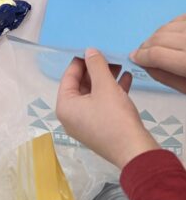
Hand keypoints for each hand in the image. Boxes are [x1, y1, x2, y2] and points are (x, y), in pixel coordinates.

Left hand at [56, 48, 158, 168]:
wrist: (135, 151)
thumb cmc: (114, 117)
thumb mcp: (105, 86)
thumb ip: (96, 65)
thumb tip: (89, 51)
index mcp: (65, 106)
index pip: (68, 77)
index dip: (80, 61)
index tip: (92, 49)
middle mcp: (71, 117)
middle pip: (81, 86)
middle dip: (95, 70)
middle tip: (109, 56)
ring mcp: (86, 124)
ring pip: (94, 94)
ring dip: (106, 79)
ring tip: (120, 65)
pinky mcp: (101, 128)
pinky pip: (103, 104)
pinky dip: (113, 92)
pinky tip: (127, 78)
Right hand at [131, 15, 185, 93]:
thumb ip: (166, 77)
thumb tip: (145, 65)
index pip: (157, 55)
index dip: (141, 57)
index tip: (134, 59)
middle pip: (159, 39)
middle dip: (146, 47)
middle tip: (142, 55)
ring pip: (166, 27)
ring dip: (156, 37)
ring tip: (156, 47)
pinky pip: (178, 19)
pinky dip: (170, 27)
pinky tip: (171, 37)